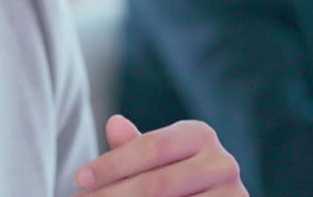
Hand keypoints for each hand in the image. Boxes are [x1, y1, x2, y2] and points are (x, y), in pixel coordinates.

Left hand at [74, 115, 246, 195]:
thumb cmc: (175, 183)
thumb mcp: (156, 162)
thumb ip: (134, 148)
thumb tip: (114, 123)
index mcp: (200, 135)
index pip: (150, 147)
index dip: (112, 165)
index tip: (79, 180)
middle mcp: (223, 162)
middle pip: (156, 184)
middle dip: (112, 196)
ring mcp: (233, 194)